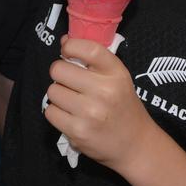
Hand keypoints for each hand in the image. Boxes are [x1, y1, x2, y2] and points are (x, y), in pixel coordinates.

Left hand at [44, 37, 156, 173]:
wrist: (135, 144)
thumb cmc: (123, 106)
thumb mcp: (118, 78)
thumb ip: (94, 59)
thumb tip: (64, 41)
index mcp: (116, 73)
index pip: (88, 48)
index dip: (70, 46)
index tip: (67, 51)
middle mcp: (104, 91)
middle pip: (59, 70)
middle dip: (60, 74)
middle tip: (69, 82)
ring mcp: (90, 113)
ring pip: (52, 91)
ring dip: (58, 95)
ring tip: (72, 100)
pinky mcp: (78, 132)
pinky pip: (50, 112)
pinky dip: (56, 113)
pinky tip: (70, 115)